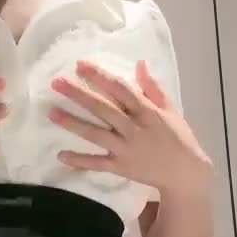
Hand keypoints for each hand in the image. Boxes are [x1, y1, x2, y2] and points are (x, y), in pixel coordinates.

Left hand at [49, 57, 210, 193]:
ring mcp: (125, 149)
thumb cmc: (178, 137)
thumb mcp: (170, 109)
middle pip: (102, 108)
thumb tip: (139, 63)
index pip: (120, 89)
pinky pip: (97, 163)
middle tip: (56, 82)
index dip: (99, 77)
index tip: (80, 65)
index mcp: (147, 111)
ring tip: (51, 112)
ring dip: (72, 123)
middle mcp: (133, 129)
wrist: (185, 172)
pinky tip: (60, 154)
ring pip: (95, 134)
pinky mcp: (121, 168)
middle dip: (79, 94)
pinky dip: (80, 160)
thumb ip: (152, 87)